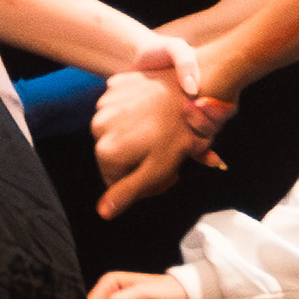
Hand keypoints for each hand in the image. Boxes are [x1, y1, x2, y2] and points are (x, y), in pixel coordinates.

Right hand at [93, 67, 227, 216]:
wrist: (200, 89)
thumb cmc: (182, 133)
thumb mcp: (158, 170)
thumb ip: (128, 191)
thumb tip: (102, 213)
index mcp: (107, 150)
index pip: (116, 180)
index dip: (143, 183)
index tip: (168, 175)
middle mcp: (98, 126)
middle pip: (114, 155)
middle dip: (138, 159)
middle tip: (169, 155)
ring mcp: (105, 102)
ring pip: (117, 131)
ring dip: (136, 137)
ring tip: (164, 133)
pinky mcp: (117, 85)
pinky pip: (121, 107)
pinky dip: (135, 113)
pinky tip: (158, 114)